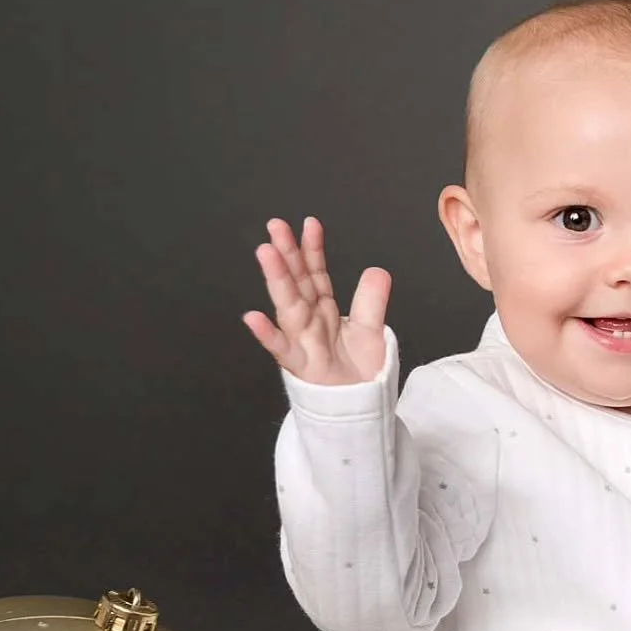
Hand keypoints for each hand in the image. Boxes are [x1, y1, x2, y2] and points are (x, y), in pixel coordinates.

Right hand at [242, 217, 390, 384]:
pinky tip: (253, 317)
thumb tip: (377, 271)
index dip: (313, 249)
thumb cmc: (358, 370)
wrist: (357, 405)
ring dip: (277, 280)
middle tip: (276, 227)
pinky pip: (281, 349)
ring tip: (266, 254)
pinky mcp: (300, 365)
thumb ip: (372, 301)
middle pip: (297, 283)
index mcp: (323, 309)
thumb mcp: (372, 331)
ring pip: (288, 307)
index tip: (310, 224)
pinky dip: (267, 334)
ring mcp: (301, 341)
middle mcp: (308, 321)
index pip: (316, 273)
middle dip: (287, 255)